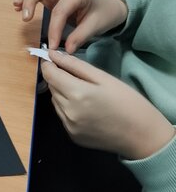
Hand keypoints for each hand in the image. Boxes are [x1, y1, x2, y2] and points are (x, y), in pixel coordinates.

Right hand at [13, 0, 127, 51]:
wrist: (108, 4)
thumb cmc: (103, 14)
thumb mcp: (96, 26)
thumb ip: (80, 37)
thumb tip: (65, 51)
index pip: (60, 10)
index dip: (53, 29)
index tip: (51, 46)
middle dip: (29, 0)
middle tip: (25, 19)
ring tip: (16, 8)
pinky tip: (18, 7)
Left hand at [42, 51, 174, 159]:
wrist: (142, 135)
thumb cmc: (127, 101)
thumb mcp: (103, 77)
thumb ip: (75, 65)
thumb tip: (53, 55)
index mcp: (77, 94)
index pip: (49, 74)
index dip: (49, 64)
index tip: (55, 59)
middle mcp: (68, 112)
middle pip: (51, 87)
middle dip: (58, 78)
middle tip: (76, 76)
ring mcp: (69, 126)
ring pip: (55, 101)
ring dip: (62, 93)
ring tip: (83, 92)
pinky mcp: (72, 136)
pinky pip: (62, 115)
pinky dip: (67, 108)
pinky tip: (85, 107)